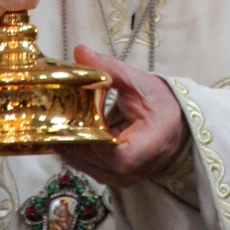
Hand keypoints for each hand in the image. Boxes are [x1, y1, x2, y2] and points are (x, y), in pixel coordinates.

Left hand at [57, 46, 188, 187]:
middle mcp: (138, 169)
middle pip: (97, 161)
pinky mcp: (115, 177)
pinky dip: (75, 150)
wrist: (175, 123)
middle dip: (74, 137)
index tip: (79, 115)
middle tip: (55, 113)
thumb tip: (80, 52)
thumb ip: (109, 69)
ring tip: (54, 120)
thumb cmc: (160, 102)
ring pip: (88, 167)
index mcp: (151, 144)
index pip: (119, 156)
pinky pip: (89, 168)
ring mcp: (125, 178)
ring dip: (70, 144)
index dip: (95, 139)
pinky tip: (64, 131)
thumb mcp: (138, 81)